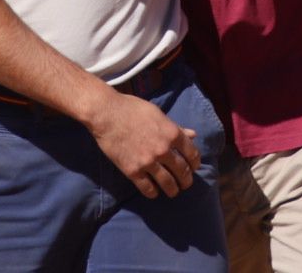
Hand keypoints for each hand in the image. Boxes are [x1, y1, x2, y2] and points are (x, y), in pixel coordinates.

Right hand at [84, 92, 201, 198]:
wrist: (107, 113)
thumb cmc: (133, 108)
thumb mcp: (158, 114)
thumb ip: (176, 127)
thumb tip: (193, 135)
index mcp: (172, 133)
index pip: (192, 155)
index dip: (195, 164)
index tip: (194, 168)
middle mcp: (164, 150)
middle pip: (182, 172)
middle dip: (186, 180)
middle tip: (185, 184)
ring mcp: (148, 162)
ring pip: (168, 183)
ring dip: (173, 190)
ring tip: (173, 192)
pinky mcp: (133, 171)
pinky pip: (148, 188)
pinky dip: (153, 193)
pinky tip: (154, 192)